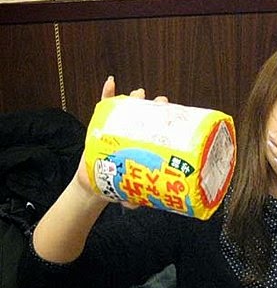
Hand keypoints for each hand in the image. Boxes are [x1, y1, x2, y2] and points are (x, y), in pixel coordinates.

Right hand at [75, 76, 168, 202]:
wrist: (94, 182)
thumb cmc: (116, 181)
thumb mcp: (126, 190)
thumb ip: (131, 198)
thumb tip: (134, 204)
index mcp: (143, 144)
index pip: (157, 128)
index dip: (166, 118)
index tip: (172, 111)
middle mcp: (133, 132)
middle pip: (146, 114)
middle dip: (153, 104)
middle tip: (159, 101)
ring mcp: (117, 126)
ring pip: (127, 106)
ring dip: (133, 97)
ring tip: (138, 93)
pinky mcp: (99, 125)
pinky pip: (104, 105)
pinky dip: (107, 92)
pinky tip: (111, 82)